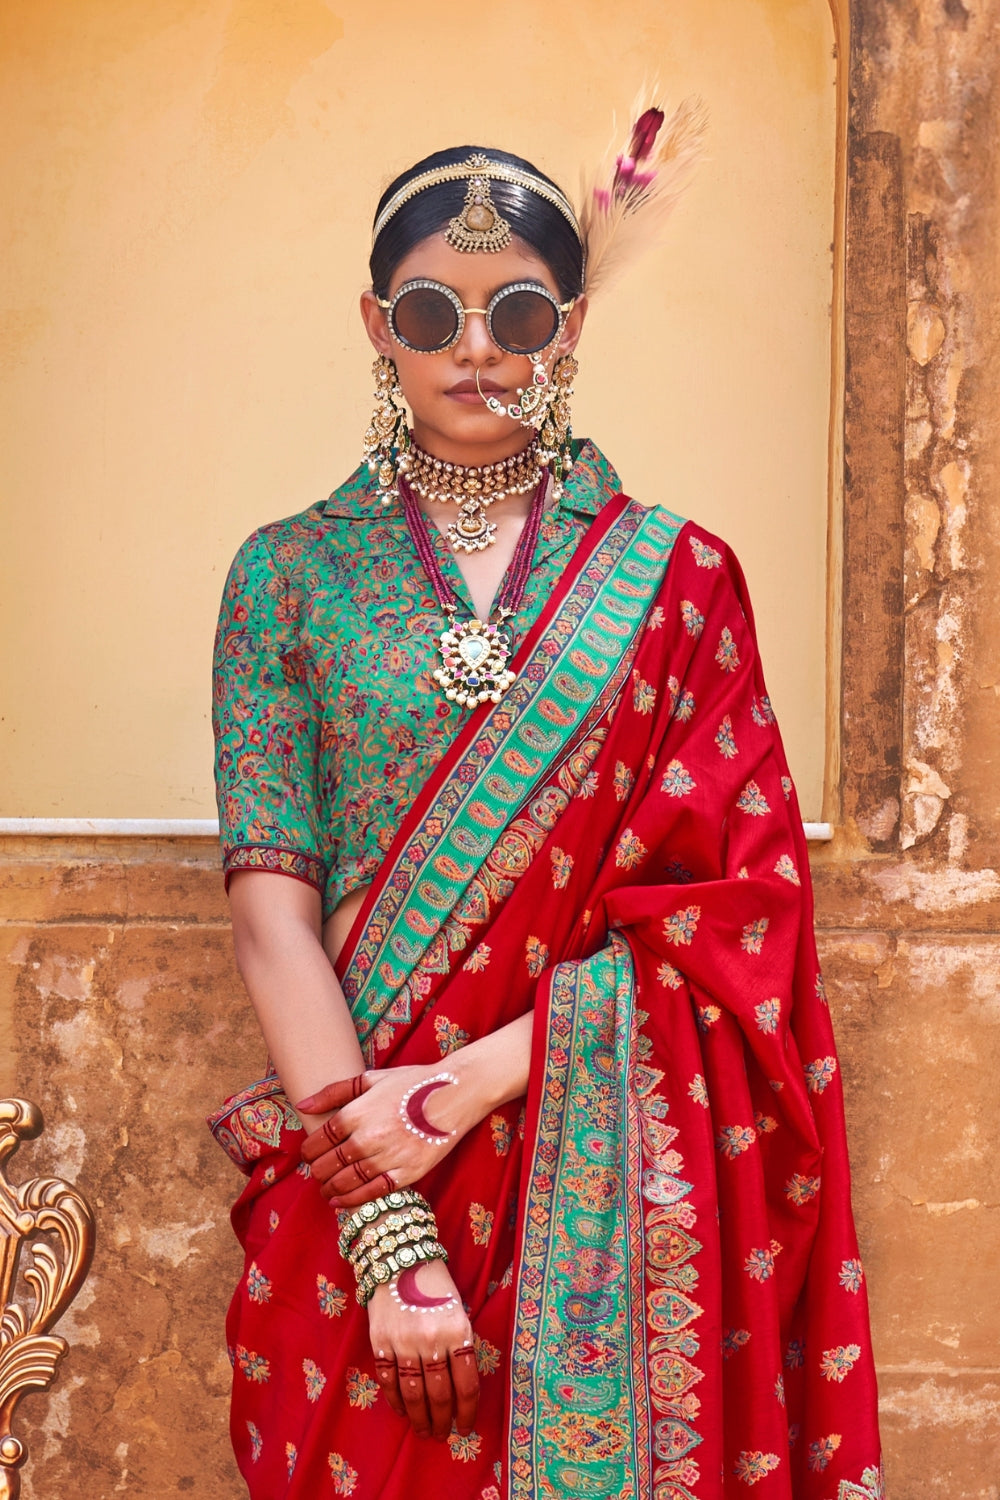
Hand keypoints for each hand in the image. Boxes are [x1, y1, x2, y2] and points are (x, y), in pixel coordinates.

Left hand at [298, 1065, 477, 1205]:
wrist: (453, 1093)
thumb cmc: (411, 1083)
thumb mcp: (370, 1079)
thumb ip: (334, 1092)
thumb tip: (303, 1106)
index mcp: (356, 1113)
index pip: (319, 1139)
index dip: (308, 1151)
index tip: (308, 1154)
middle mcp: (367, 1138)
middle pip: (329, 1164)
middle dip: (317, 1171)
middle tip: (316, 1173)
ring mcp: (387, 1157)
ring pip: (346, 1181)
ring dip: (330, 1189)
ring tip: (325, 1190)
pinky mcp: (407, 1173)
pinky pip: (372, 1193)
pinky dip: (352, 1200)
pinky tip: (340, 1202)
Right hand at [367, 1259, 478, 1440]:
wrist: (401, 1259)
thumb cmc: (437, 1286)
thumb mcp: (459, 1312)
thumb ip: (460, 1347)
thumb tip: (461, 1390)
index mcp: (457, 1332)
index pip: (466, 1386)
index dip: (467, 1413)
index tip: (465, 1429)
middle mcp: (431, 1340)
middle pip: (439, 1395)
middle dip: (442, 1421)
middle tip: (442, 1435)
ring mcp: (403, 1342)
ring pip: (413, 1394)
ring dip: (419, 1419)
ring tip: (424, 1431)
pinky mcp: (380, 1342)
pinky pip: (388, 1381)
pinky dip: (396, 1401)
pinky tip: (403, 1411)